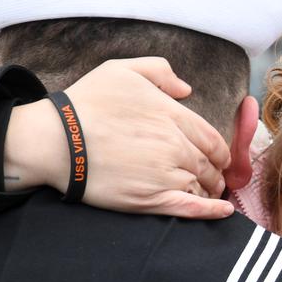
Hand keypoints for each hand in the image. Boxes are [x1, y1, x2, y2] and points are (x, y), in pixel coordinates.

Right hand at [5, 57, 233, 218]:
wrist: (57, 140)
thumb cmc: (85, 103)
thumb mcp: (122, 70)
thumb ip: (160, 71)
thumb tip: (186, 89)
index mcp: (172, 115)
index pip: (210, 137)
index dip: (219, 150)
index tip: (218, 156)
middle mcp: (175, 145)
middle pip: (209, 163)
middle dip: (214, 171)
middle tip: (213, 176)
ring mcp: (165, 174)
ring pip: (201, 186)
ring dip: (209, 189)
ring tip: (208, 192)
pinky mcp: (151, 200)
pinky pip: (191, 208)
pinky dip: (211, 211)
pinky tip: (223, 212)